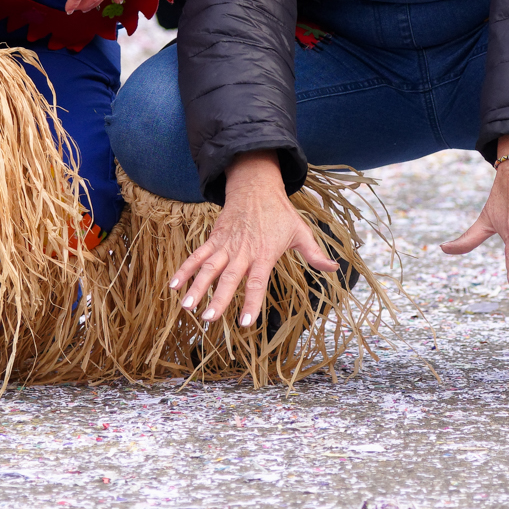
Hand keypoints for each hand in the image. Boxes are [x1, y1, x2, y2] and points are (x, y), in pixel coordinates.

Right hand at [170, 152, 340, 327]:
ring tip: (187, 307)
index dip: (251, 302)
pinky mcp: (214, 239)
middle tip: (208, 319)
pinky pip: (197, 255)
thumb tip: (335, 269)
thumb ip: (314, 254)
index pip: (257, 282)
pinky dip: (185, 269)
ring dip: (196, 286)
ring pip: (208, 268)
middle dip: (218, 299)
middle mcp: (243, 251)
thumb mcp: (301, 232)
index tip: (245, 322)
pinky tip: (173, 285)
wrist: (256, 186)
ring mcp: (226, 245)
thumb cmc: (280, 213)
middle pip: (229, 278)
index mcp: (264, 254)